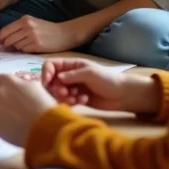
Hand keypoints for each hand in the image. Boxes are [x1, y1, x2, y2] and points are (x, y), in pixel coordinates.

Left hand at [0, 16, 80, 53]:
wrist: (65, 33)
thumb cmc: (47, 29)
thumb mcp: (32, 23)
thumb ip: (19, 28)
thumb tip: (3, 38)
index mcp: (24, 19)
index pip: (5, 30)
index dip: (1, 37)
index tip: (1, 42)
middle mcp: (27, 26)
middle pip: (8, 39)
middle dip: (6, 44)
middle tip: (7, 47)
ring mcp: (32, 36)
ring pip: (16, 45)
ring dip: (17, 47)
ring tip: (25, 45)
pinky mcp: (37, 45)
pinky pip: (24, 50)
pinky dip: (25, 50)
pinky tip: (31, 47)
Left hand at [0, 73, 55, 146]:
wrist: (43, 128)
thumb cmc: (43, 105)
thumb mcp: (37, 87)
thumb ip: (26, 82)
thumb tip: (22, 81)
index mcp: (8, 82)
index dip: (6, 84)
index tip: (12, 90)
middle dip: (1, 95)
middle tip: (13, 103)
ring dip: (0, 108)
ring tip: (14, 116)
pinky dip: (1, 122)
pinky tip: (13, 126)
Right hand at [41, 59, 158, 114]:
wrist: (122, 95)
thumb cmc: (108, 80)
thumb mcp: (90, 73)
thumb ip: (72, 75)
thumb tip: (56, 79)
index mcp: (72, 65)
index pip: (51, 65)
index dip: (46, 73)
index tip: (47, 82)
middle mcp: (70, 75)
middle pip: (52, 81)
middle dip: (56, 88)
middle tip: (65, 93)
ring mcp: (73, 87)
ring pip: (57, 92)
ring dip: (64, 96)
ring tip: (76, 99)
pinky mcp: (76, 99)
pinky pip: (66, 101)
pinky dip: (71, 102)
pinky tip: (83, 101)